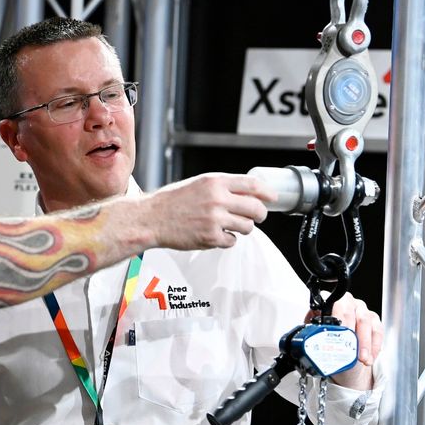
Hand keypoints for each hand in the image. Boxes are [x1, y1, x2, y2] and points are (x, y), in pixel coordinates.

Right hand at [146, 173, 277, 249]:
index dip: (267, 192)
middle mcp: (217, 199)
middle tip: (257, 216)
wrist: (152, 218)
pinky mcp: (210, 237)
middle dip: (260, 214)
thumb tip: (247, 193)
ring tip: (230, 225)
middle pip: (256, 208)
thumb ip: (222, 187)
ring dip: (243, 228)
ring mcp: (215, 219)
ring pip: (247, 227)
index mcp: (215, 182)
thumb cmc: (173, 201)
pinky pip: (232, 241)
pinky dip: (227, 239)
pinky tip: (216, 234)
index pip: (252, 185)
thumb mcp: (198, 184)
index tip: (272, 197)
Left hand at [308, 292, 382, 389]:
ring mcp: (361, 309)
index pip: (333, 303)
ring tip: (362, 358)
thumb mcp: (318, 337)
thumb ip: (314, 332)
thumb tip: (311, 334)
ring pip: (365, 321)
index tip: (338, 332)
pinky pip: (377, 330)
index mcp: (330, 302)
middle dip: (351, 333)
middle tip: (351, 349)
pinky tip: (369, 357)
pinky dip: (374, 346)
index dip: (336, 317)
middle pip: (349, 311)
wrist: (342, 356)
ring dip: (364, 342)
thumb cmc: (329, 342)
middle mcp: (346, 302)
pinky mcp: (374, 320)